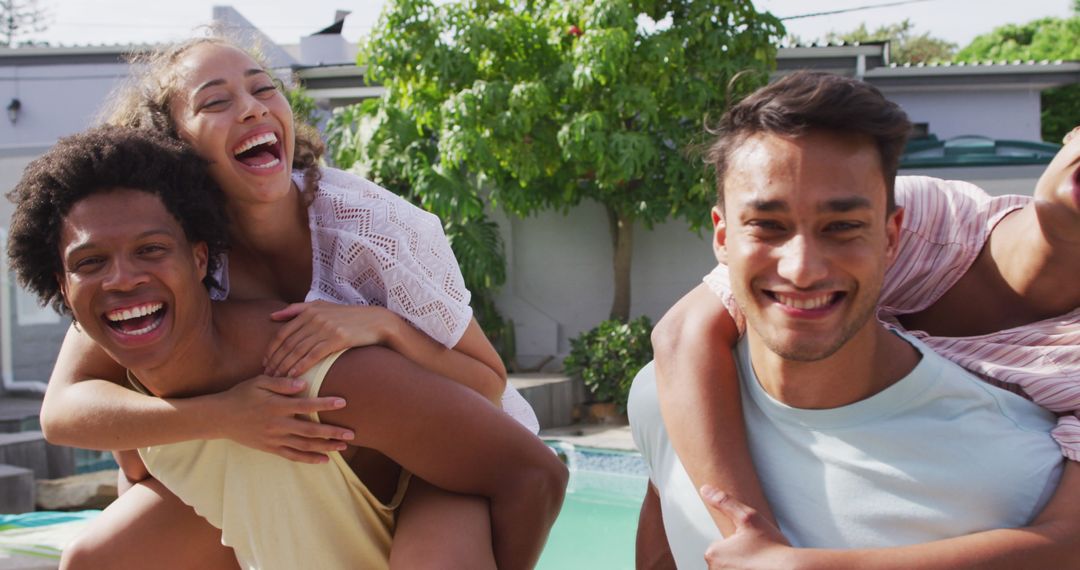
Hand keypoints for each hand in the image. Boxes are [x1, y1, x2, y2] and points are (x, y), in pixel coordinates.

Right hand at [216, 374, 354, 462]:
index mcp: (277, 405)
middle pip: (310, 430)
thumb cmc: (241, 395)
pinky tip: (324, 460)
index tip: (343, 402)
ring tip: (344, 447)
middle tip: (352, 433)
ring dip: (325, 447)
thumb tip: (303, 383)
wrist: (220, 417)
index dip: (325, 404)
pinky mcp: (270, 448)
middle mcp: (278, 424)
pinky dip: (309, 458)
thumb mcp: (259, 381)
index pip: (306, 405)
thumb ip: (281, 382)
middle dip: (332, 432)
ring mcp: (274, 438)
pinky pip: (292, 455)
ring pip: (304, 445)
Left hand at [265, 301, 394, 376]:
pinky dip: (301, 366)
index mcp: (309, 310)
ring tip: (278, 379)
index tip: (265, 363)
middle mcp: (315, 318)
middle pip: (288, 344)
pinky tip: (294, 376)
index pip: (282, 333)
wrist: (376, 321)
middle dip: (275, 362)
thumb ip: (297, 309)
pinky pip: (313, 355)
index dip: (271, 350)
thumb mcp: (323, 306)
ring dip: (285, 367)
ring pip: (298, 351)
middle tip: (267, 376)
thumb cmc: (348, 316)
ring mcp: (326, 328)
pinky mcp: (337, 339)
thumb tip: (273, 316)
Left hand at [701, 486, 799, 569]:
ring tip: (761, 565)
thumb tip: (705, 490)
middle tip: (759, 556)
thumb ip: (725, 503)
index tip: (754, 546)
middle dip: (741, 557)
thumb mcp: (748, 518)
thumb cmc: (772, 548)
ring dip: (744, 567)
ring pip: (734, 569)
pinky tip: (760, 569)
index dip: (740, 544)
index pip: (722, 546)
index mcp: (713, 553)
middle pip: (727, 560)